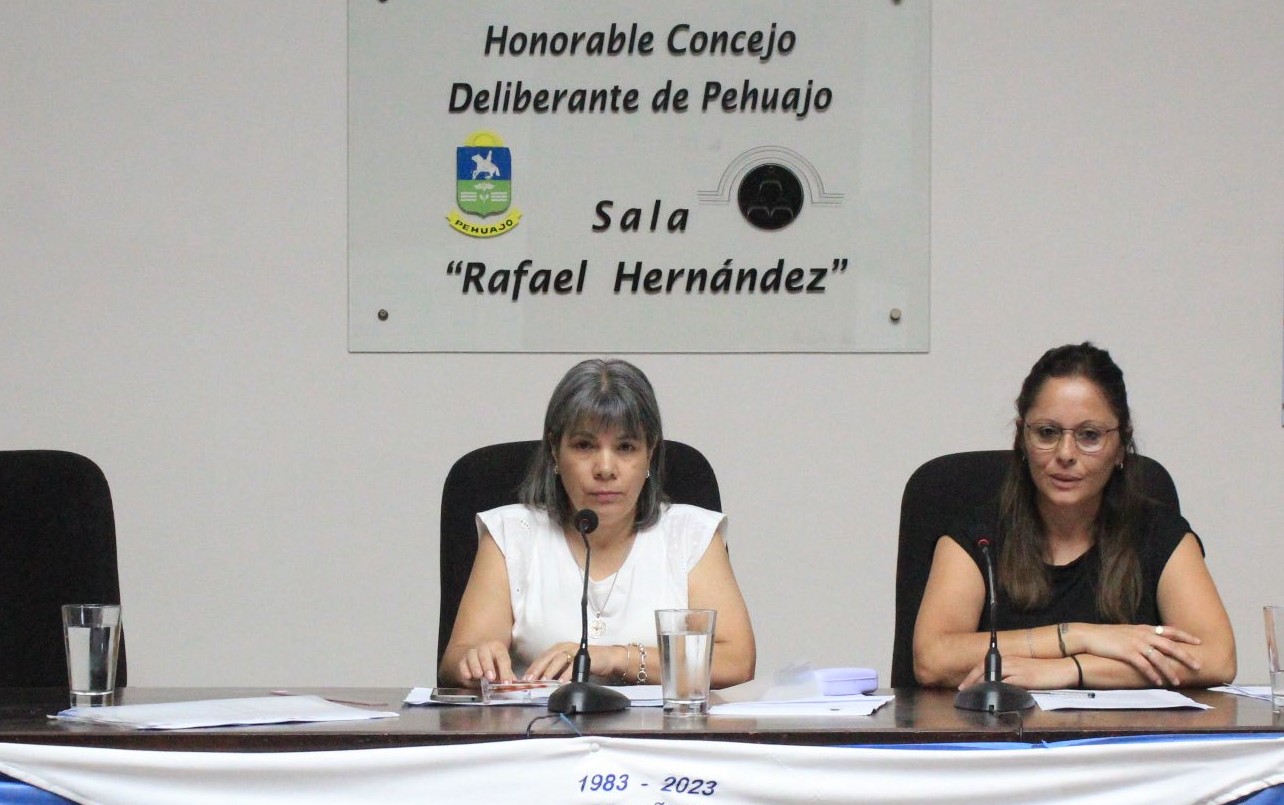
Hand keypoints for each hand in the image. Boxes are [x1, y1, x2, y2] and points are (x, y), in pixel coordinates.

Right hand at [456, 640, 515, 685]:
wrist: (477, 658)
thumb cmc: (493, 664)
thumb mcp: (502, 667)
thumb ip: (508, 675)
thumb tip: (514, 684)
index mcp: (497, 648)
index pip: (502, 658)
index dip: (505, 671)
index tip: (506, 683)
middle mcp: (484, 648)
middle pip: (485, 654)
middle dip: (488, 666)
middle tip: (491, 677)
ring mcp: (472, 653)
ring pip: (472, 656)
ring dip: (476, 666)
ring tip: (479, 676)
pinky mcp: (462, 660)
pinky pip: (462, 663)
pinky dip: (464, 670)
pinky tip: (468, 676)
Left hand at [523, 643, 627, 682]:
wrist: (607, 657)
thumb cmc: (585, 662)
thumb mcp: (567, 665)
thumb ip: (555, 671)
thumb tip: (540, 683)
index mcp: (557, 649)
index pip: (541, 658)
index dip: (532, 669)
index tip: (523, 680)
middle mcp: (564, 647)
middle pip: (547, 658)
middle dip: (537, 670)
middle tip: (529, 681)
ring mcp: (574, 650)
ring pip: (558, 660)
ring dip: (550, 671)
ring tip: (543, 681)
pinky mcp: (584, 656)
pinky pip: (573, 666)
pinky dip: (567, 674)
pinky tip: (562, 682)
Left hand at [958, 655, 1076, 689]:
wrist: (1061, 668)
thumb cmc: (1043, 671)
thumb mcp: (1022, 671)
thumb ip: (1009, 676)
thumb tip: (996, 686)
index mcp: (1008, 659)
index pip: (983, 666)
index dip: (971, 676)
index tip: (964, 686)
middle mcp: (1009, 662)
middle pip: (983, 671)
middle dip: (971, 683)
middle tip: (963, 692)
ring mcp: (1015, 670)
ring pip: (991, 678)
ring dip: (980, 687)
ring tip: (972, 696)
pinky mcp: (1023, 678)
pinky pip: (1005, 685)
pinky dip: (996, 691)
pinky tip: (991, 698)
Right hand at [1073, 623, 1201, 685]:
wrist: (1088, 636)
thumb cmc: (1107, 635)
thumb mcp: (1127, 632)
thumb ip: (1142, 636)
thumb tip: (1153, 643)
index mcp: (1144, 628)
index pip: (1170, 630)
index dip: (1185, 636)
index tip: (1198, 641)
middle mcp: (1143, 634)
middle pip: (1170, 645)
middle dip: (1185, 656)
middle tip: (1198, 666)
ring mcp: (1135, 643)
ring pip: (1159, 658)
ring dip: (1170, 671)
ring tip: (1178, 681)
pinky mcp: (1126, 653)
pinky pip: (1144, 665)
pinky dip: (1152, 675)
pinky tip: (1158, 682)